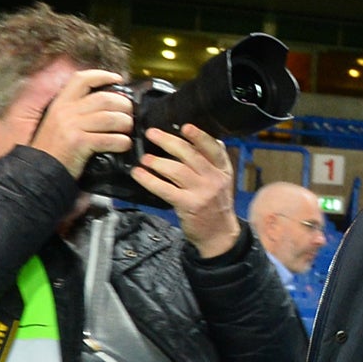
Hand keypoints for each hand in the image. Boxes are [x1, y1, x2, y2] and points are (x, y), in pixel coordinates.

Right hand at [30, 68, 133, 178]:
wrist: (38, 170)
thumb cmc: (53, 148)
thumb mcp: (58, 122)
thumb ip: (77, 110)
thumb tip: (106, 102)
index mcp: (60, 103)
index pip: (82, 79)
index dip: (102, 75)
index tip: (118, 79)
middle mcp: (65, 111)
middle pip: (104, 98)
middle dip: (124, 105)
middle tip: (129, 114)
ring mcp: (71, 126)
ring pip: (111, 117)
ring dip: (126, 124)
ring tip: (127, 130)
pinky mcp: (79, 143)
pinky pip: (110, 139)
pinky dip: (122, 142)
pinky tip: (123, 145)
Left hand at [129, 123, 241, 257]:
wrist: (219, 235)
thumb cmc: (216, 205)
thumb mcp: (221, 181)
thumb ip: (211, 162)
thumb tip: (194, 139)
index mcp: (223, 169)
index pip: (213, 148)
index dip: (199, 136)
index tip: (185, 126)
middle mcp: (214, 179)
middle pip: (191, 155)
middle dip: (169, 142)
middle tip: (152, 133)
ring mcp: (202, 192)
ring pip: (177, 170)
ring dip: (157, 162)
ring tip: (144, 158)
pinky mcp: (189, 205)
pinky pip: (165, 189)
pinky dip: (149, 180)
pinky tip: (139, 174)